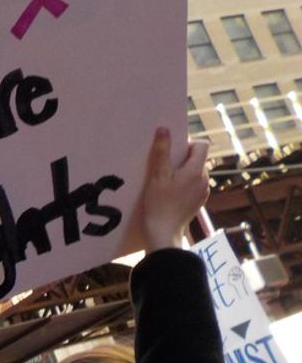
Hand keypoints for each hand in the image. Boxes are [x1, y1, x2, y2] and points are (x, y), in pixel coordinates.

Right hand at [141, 127, 209, 251]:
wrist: (163, 234)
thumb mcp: (157, 176)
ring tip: (164, 185)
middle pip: (197, 159)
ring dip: (181, 174)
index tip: (171, 153)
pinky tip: (169, 196)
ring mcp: (203, 192)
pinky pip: (193, 186)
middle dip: (181, 160)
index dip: (187, 144)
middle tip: (163, 170)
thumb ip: (161, 151)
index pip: (202, 145)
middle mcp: (204, 179)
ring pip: (194, 173)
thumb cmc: (159, 204)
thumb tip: (164, 129)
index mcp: (196, 170)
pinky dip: (183, 186)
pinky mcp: (198, 202)